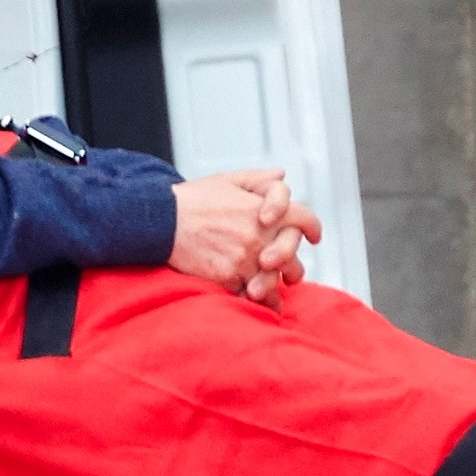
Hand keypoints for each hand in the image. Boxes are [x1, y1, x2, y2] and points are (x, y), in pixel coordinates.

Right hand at [168, 171, 324, 302]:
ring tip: (271, 294)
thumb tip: (281, 174)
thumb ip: (258, 179)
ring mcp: (246, 259)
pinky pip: (251, 296)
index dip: (313, 228)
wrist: (161, 221)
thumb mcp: (227, 180)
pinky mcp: (229, 278)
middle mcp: (260, 235)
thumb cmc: (192, 200)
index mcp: (263, 208)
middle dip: (293, 268)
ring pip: (274, 283)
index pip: (303, 219)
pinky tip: (251, 299)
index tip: (314, 237)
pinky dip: (253, 300)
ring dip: (274, 289)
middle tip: (291, 275)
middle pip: (293, 259)